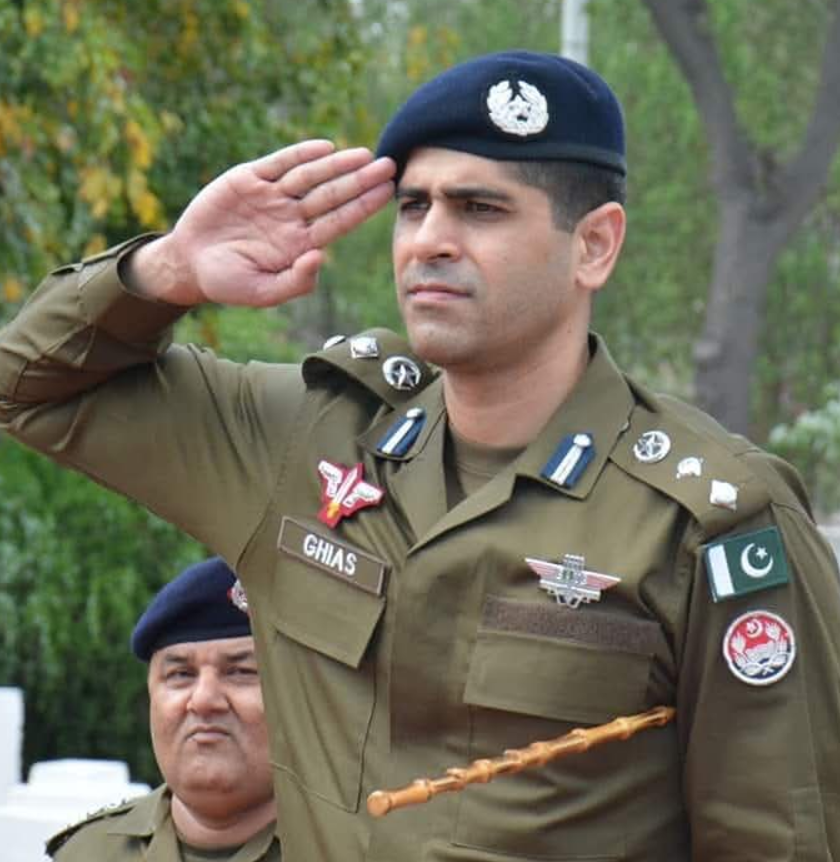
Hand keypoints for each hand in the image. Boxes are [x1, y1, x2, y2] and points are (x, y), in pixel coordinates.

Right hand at [128, 140, 395, 306]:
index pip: (340, 222)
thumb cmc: (229, 283)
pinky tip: (324, 149)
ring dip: (337, 165)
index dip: (363, 206)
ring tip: (363, 155)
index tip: (386, 192)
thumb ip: (295, 281)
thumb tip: (320, 257)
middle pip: (332, 195)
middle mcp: (292, 217)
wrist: (189, 263)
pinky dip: (300, 155)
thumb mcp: (263, 292)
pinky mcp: (249, 179)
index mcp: (300, 243)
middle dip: (359, 181)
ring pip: (310, 176)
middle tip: (388, 166)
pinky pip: (279, 163)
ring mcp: (272, 196)